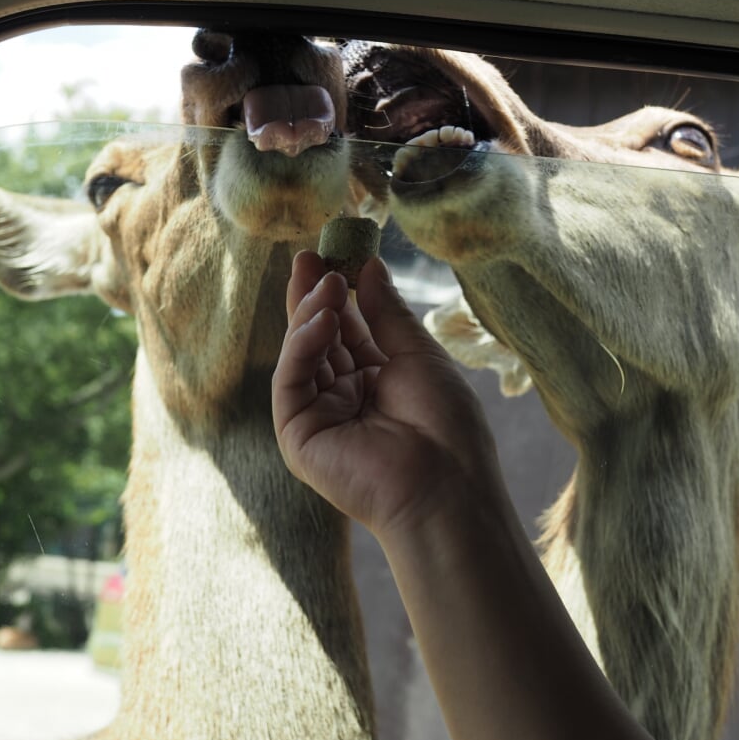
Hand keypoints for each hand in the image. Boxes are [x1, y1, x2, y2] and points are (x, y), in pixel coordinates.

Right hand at [272, 250, 504, 538]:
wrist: (446, 486)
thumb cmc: (447, 425)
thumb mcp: (418, 355)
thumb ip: (387, 313)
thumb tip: (370, 266)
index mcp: (376, 382)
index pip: (347, 330)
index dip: (338, 293)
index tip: (332, 253)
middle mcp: (344, 398)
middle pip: (317, 339)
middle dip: (312, 296)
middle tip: (308, 255)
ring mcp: (319, 417)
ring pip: (300, 356)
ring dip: (310, 315)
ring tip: (327, 283)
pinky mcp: (299, 436)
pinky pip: (291, 381)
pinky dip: (302, 346)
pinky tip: (323, 319)